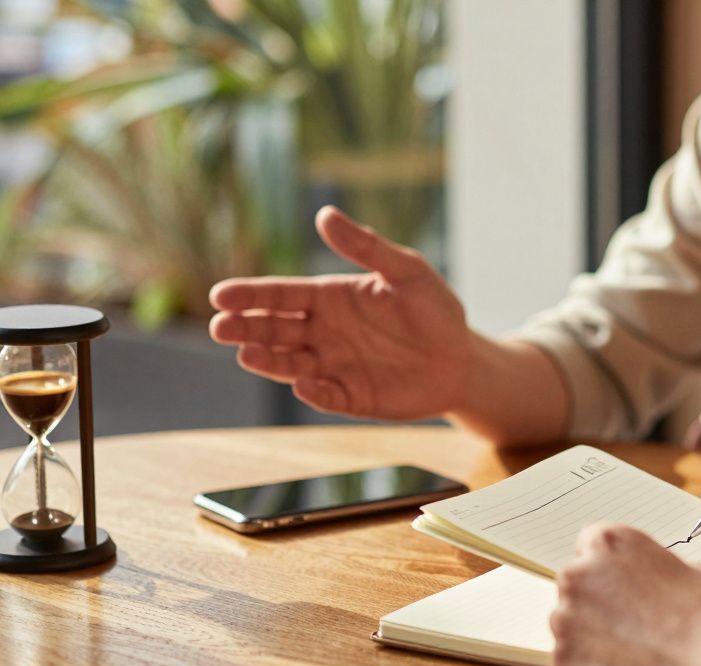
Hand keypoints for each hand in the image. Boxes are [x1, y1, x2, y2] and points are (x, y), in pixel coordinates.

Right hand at [209, 206, 471, 419]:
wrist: (461, 358)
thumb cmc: (433, 309)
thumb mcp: (407, 271)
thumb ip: (367, 247)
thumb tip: (325, 214)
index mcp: (328, 298)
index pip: (281, 295)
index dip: (251, 295)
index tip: (221, 295)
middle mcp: (322, 333)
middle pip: (273, 330)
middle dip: (245, 328)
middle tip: (220, 326)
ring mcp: (334, 366)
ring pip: (290, 364)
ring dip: (268, 360)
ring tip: (247, 354)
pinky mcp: (352, 397)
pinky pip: (327, 396)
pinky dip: (314, 392)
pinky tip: (304, 384)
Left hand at [551, 524, 700, 665]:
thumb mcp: (693, 572)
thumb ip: (656, 569)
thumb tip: (652, 581)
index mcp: (610, 542)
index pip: (591, 544)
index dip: (611, 568)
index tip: (624, 585)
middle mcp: (578, 575)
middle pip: (578, 584)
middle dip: (599, 602)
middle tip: (633, 624)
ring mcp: (565, 620)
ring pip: (571, 624)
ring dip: (593, 635)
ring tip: (634, 653)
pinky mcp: (561, 662)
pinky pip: (571, 661)